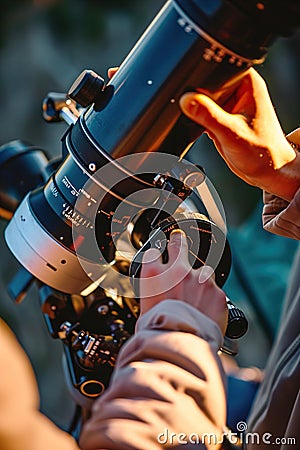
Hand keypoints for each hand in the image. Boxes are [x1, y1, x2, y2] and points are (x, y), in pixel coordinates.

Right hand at [139, 230, 227, 334]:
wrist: (183, 348)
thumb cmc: (159, 333)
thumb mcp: (144, 309)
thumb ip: (152, 293)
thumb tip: (155, 293)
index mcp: (153, 274)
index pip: (153, 251)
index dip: (157, 252)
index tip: (159, 252)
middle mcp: (177, 271)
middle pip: (178, 243)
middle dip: (178, 241)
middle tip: (178, 241)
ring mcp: (199, 279)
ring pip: (202, 271)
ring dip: (199, 280)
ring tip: (196, 298)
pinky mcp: (217, 292)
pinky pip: (215, 290)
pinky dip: (211, 298)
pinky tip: (205, 311)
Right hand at [180, 68, 298, 201]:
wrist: (268, 172)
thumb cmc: (264, 152)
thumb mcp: (231, 133)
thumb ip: (208, 116)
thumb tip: (187, 101)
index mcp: (247, 84)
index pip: (216, 72)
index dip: (201, 83)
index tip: (192, 98)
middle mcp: (239, 91)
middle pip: (206, 87)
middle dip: (201, 104)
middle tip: (207, 121)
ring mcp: (231, 105)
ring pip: (203, 103)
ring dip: (201, 117)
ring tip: (215, 130)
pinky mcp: (224, 118)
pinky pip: (205, 116)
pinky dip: (202, 125)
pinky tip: (213, 135)